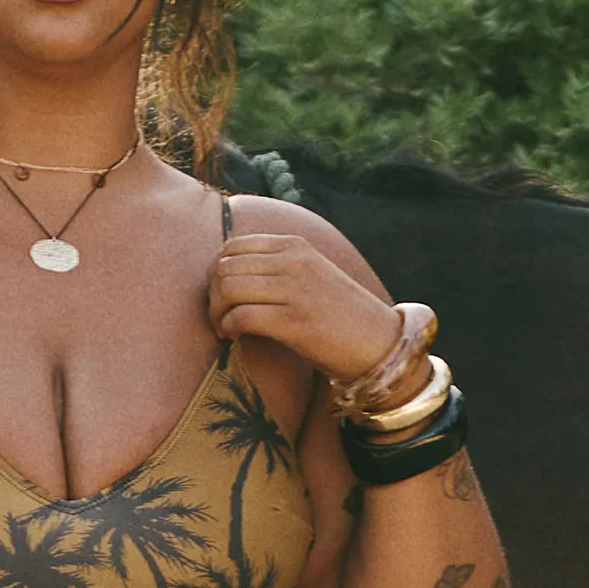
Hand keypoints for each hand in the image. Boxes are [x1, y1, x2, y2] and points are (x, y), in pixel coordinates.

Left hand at [207, 232, 402, 386]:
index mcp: (294, 245)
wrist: (376, 342)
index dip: (216, 272)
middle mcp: (293, 262)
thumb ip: (276, 266)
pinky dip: (227, 329)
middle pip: (224, 267)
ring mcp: (294, 290)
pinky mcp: (294, 322)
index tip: (221, 295)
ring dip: (216, 313)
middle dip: (212, 295)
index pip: (233, 246)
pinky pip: (240, 317)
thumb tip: (226, 272)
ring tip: (224, 329)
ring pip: (228, 290)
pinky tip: (232, 338)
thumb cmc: (339, 314)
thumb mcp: (310, 274)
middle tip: (218, 317)